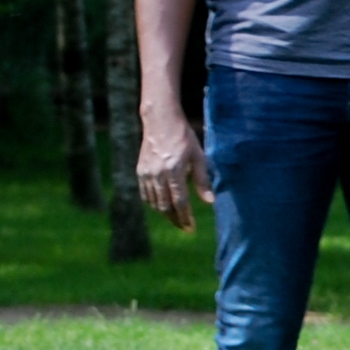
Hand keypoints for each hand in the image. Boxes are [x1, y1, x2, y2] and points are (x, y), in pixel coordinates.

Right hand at [136, 111, 211, 230]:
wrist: (160, 122)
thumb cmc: (184, 138)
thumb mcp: (199, 157)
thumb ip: (202, 181)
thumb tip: (210, 202)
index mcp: (174, 170)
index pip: (179, 201)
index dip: (185, 217)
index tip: (191, 228)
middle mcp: (158, 174)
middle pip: (165, 206)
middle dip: (175, 220)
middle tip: (185, 227)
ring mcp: (146, 173)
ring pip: (154, 203)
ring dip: (165, 213)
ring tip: (177, 218)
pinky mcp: (140, 171)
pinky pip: (145, 194)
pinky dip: (154, 204)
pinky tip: (163, 206)